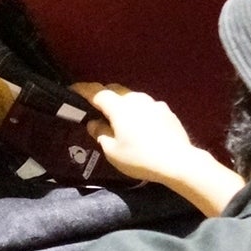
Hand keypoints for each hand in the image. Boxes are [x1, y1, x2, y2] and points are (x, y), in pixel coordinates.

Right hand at [84, 88, 204, 184]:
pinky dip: (138, 112)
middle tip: (94, 107)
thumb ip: (100, 134)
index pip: (96, 92)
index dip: (82, 90)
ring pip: (132, 98)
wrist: (178, 162)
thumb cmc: (140, 158)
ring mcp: (154, 103)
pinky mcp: (166, 111)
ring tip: (118, 118)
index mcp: (119, 107)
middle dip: (102, 96)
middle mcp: (136, 99)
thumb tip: (94, 123)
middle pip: (115, 91)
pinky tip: (140, 126)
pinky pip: (146, 107)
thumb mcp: (112, 151)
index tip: (72, 89)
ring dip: (122, 104)